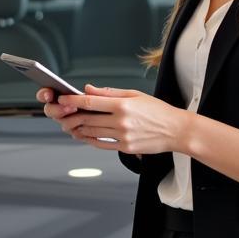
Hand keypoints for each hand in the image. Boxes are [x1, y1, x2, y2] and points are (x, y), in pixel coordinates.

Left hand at [37, 84, 189, 154]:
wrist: (176, 130)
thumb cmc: (157, 110)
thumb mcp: (134, 94)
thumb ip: (109, 92)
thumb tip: (88, 89)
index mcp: (123, 105)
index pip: (90, 102)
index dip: (72, 101)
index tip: (62, 99)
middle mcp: (121, 121)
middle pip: (87, 119)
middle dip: (71, 116)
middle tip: (62, 114)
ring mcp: (123, 136)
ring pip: (92, 132)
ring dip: (78, 129)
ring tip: (70, 125)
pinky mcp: (125, 148)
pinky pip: (101, 144)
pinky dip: (89, 139)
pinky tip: (84, 135)